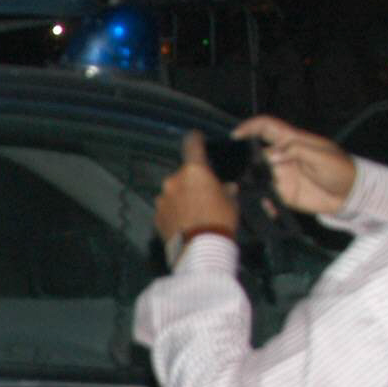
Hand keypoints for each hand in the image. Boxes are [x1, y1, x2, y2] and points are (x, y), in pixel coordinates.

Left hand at [156, 132, 241, 254]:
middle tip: (204, 196)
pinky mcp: (156, 215)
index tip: (195, 137)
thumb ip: (226, 189)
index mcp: (195, 170)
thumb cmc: (220, 221)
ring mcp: (162, 198)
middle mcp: (174, 180)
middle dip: (192, 182)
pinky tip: (184, 223)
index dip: (195, 140)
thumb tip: (226, 187)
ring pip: (173, 192)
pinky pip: (166, 208)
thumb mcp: (231, 202)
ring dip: (181, 197)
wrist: (200, 249)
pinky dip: (174, 212)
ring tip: (194, 213)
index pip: (192, 145)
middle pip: (184, 174)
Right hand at [237, 115, 357, 215]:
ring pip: (256, 176)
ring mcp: (281, 176)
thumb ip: (297, 151)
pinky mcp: (283, 194)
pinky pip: (266, 197)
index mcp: (291, 141)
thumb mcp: (322, 156)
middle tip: (242, 173)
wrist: (351, 194)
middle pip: (255, 154)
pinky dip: (262, 203)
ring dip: (250, 183)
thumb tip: (271, 155)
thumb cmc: (340, 169)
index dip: (250, 127)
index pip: (266, 127)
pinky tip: (266, 208)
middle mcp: (281, 157)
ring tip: (246, 192)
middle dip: (245, 161)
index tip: (235, 136)